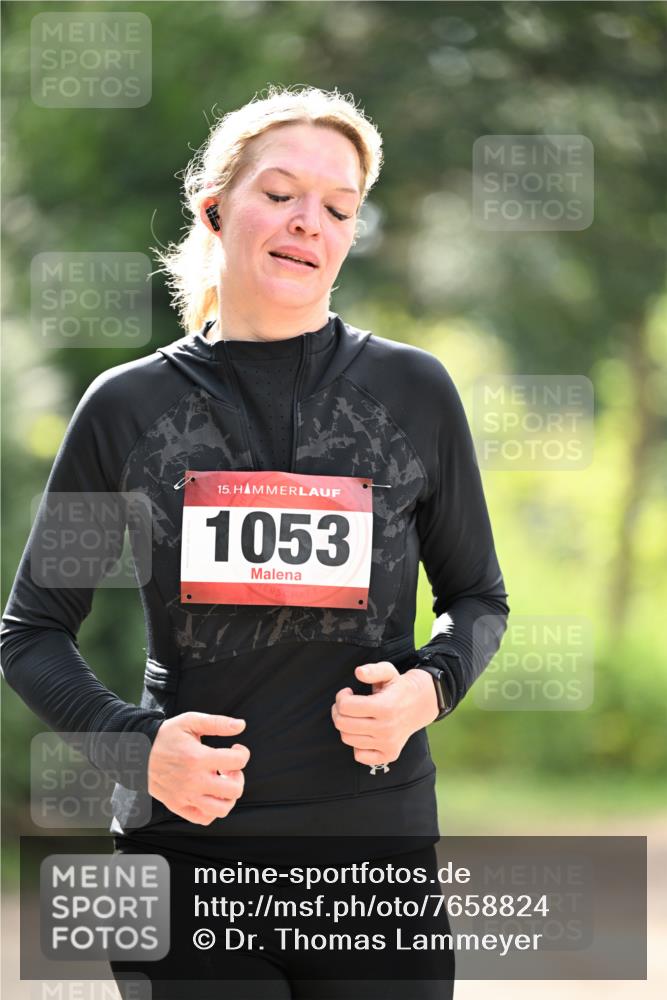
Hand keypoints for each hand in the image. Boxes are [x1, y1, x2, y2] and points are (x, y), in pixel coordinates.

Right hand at [147, 711, 249, 825]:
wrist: (138, 752)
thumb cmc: (166, 736)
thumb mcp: (190, 721)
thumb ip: (217, 723)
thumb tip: (241, 725)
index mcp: (198, 758)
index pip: (237, 762)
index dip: (242, 753)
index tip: (236, 748)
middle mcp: (193, 781)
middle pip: (234, 790)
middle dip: (238, 776)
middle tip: (229, 767)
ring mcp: (185, 796)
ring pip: (222, 809)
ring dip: (228, 796)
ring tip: (221, 782)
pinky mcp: (178, 806)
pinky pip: (203, 818)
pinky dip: (212, 810)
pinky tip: (210, 794)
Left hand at [331, 661, 438, 766]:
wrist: (421, 704)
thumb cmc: (399, 686)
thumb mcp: (388, 671)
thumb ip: (373, 670)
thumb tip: (359, 672)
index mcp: (384, 707)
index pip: (345, 707)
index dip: (341, 697)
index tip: (347, 692)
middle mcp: (386, 728)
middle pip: (343, 724)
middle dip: (338, 711)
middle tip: (346, 704)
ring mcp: (388, 743)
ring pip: (348, 739)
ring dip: (346, 726)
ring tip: (355, 716)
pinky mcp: (389, 754)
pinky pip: (360, 756)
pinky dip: (356, 744)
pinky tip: (363, 732)